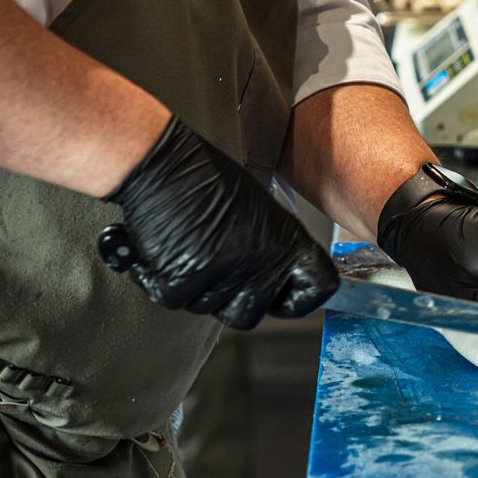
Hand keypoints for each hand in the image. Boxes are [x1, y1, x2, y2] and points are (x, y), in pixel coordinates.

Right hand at [99, 116, 337, 328]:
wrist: (161, 163)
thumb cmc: (203, 176)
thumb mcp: (256, 205)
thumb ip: (270, 244)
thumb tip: (274, 273)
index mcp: (284, 239)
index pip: (317, 287)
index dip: (299, 298)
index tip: (287, 296)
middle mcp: (257, 261)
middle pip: (251, 314)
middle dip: (232, 298)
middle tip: (217, 265)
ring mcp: (220, 274)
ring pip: (209, 309)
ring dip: (198, 286)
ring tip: (191, 246)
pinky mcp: (183, 281)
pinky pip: (176, 300)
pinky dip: (166, 280)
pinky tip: (167, 251)